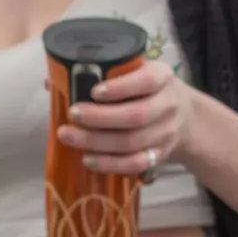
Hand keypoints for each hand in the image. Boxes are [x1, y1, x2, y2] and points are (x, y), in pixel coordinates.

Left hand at [56, 58, 192, 178]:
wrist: (187, 118)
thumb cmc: (148, 90)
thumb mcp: (136, 72)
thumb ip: (100, 73)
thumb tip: (51, 81)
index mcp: (162, 77)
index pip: (145, 81)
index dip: (120, 88)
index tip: (95, 91)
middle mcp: (168, 105)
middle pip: (135, 116)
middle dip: (100, 118)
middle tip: (73, 114)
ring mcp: (165, 133)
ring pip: (131, 142)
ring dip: (97, 142)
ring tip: (69, 137)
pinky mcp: (160, 155)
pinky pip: (135, 164)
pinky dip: (110, 164)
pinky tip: (88, 159)